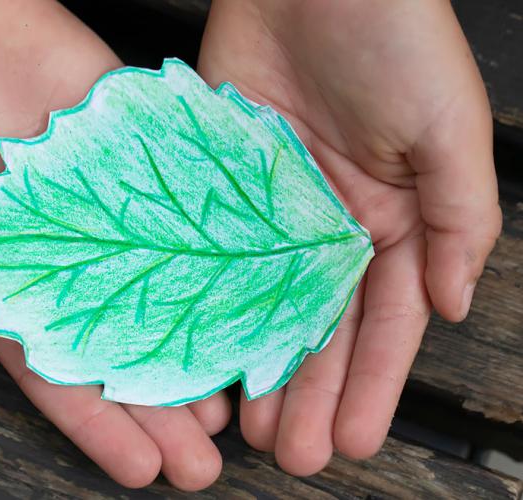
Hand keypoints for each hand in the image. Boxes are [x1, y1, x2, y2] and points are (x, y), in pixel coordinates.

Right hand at [0, 0, 227, 488]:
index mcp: (1, 276)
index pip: (53, 367)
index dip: (96, 422)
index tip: (140, 471)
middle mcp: (60, 251)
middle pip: (118, 342)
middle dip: (159, 406)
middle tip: (206, 465)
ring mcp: (100, 205)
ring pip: (159, 287)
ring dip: (197, 345)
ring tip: (239, 407)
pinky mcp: (130, 150)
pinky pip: (178, 206)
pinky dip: (216, 250)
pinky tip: (253, 294)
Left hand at [197, 0, 500, 474]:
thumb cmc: (394, 38)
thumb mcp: (450, 128)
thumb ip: (460, 219)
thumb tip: (450, 306)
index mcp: (395, 220)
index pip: (384, 320)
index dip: (371, 383)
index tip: (352, 439)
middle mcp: (333, 225)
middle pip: (322, 326)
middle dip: (311, 392)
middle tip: (291, 455)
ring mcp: (275, 211)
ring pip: (268, 304)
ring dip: (262, 365)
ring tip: (248, 427)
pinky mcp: (227, 188)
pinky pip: (219, 256)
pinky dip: (216, 305)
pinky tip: (208, 351)